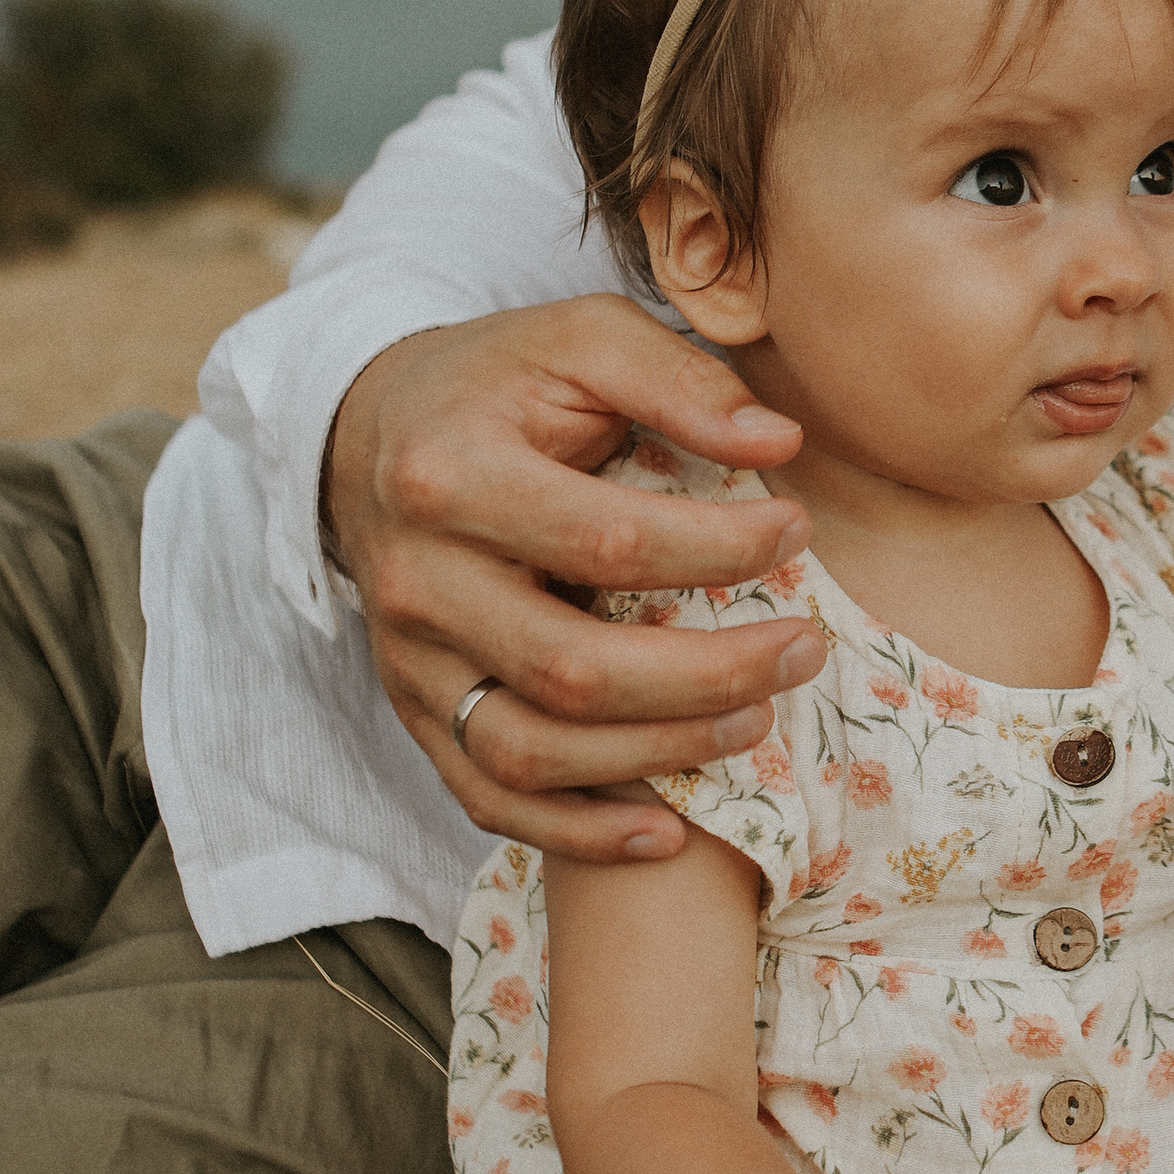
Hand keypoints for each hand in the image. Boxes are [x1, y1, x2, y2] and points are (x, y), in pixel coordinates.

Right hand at [326, 298, 829, 861]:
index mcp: (450, 474)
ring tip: (757, 723)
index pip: (605, 539)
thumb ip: (678, 378)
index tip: (796, 529)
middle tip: (806, 649)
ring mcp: (408, 660)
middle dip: (709, 676)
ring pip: (529, 751)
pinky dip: (577, 835)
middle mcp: (414, 581)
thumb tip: (778, 443)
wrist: (368, 437)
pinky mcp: (414, 712)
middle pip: (571, 668)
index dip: (717, 548)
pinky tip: (667, 834)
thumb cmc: (496, 384)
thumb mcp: (579, 338)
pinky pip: (487, 798)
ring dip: (658, 757)